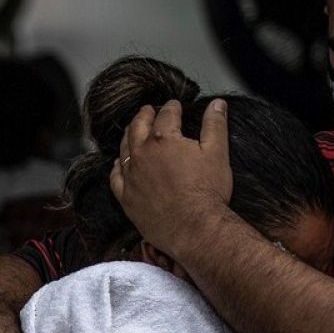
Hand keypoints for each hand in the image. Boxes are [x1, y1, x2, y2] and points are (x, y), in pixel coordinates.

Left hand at [110, 99, 233, 258]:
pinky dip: (117, 167)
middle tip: (148, 110)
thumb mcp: (217, 152)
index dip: (171, 107)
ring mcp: (131, 177)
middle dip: (144, 115)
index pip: (166, 115)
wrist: (194, 229)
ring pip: (124, 149)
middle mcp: (142, 154)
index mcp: (163, 139)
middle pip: (138, 127)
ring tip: (132, 130)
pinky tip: (119, 164)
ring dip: (128, 136)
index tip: (174, 105)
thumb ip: (215, 125)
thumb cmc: (207, 191)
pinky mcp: (126, 198)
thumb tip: (217, 104)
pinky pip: (116, 177)